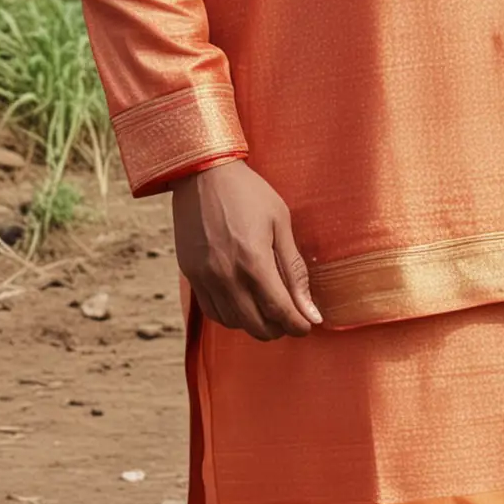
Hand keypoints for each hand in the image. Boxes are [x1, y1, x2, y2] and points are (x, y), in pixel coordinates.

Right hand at [172, 160, 320, 340]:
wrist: (204, 175)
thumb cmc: (249, 193)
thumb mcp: (281, 223)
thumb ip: (294, 269)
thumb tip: (312, 310)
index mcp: (253, 262)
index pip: (280, 311)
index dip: (297, 324)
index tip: (308, 324)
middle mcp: (226, 276)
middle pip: (257, 325)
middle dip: (279, 328)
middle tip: (292, 316)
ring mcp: (205, 278)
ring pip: (234, 323)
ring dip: (255, 324)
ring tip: (269, 308)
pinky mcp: (191, 276)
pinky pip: (213, 312)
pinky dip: (232, 316)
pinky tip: (244, 303)